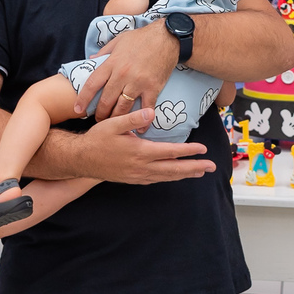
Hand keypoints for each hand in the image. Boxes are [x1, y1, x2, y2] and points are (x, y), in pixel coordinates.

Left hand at [74, 20, 176, 119]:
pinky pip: (146, 108)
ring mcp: (138, 82)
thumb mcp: (118, 40)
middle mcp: (122, 74)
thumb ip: (104, 52)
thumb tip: (91, 60)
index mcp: (112, 63)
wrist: (167, 37)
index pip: (93, 84)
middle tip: (98, 119)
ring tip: (114, 123)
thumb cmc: (142, 37)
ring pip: (123, 107)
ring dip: (116, 118)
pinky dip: (143, 120)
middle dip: (100, 113)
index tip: (77, 109)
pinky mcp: (153, 87)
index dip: (83, 98)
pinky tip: (140, 129)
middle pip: (106, 100)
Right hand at [77, 108, 213, 183]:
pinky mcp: (134, 180)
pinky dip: (170, 177)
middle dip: (194, 167)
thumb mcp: (112, 124)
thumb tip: (151, 113)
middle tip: (212, 166)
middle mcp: (142, 167)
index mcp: (139, 152)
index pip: (170, 152)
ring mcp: (138, 176)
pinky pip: (157, 180)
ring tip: (200, 172)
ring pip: (167, 176)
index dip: (188, 151)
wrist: (81, 160)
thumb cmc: (97, 139)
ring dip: (185, 174)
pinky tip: (176, 175)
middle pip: (174, 169)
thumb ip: (132, 118)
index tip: (203, 149)